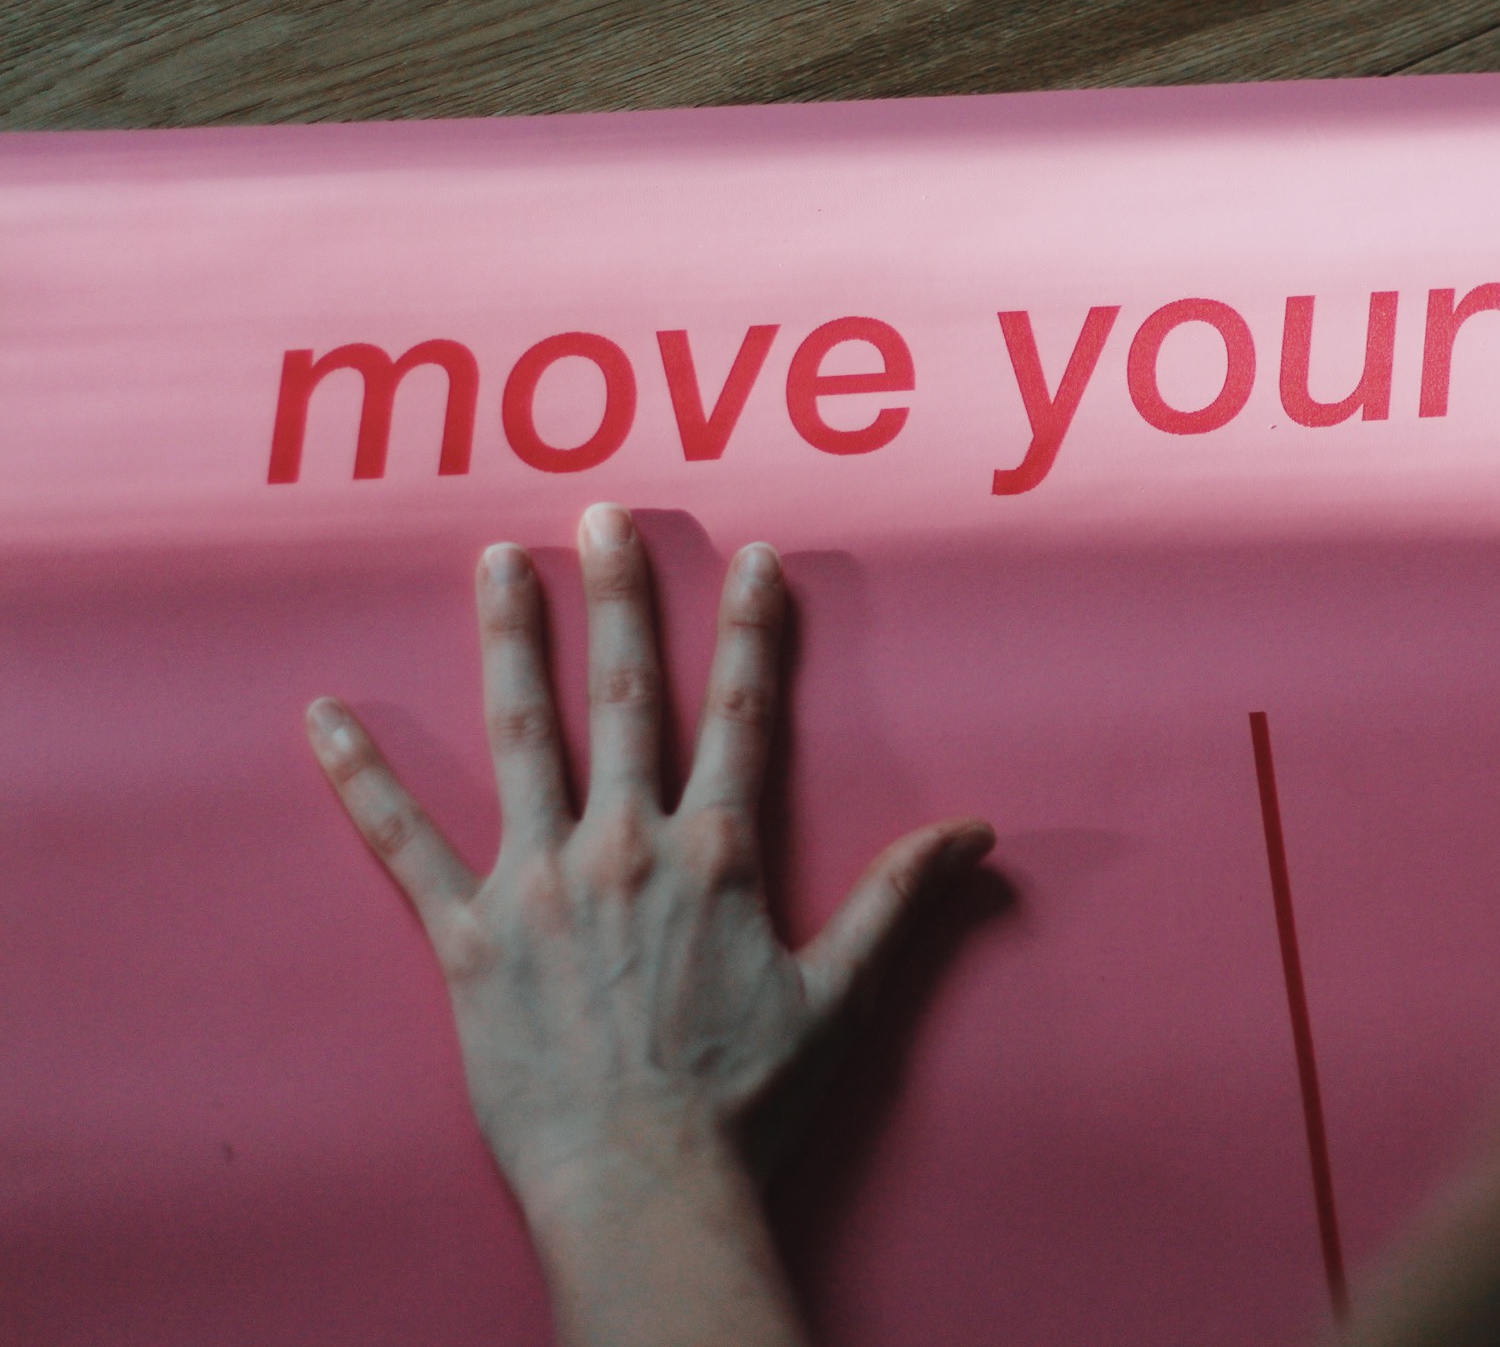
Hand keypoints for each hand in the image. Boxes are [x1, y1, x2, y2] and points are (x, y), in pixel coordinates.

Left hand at [307, 504, 991, 1346]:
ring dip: (510, 640)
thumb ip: (900, 899)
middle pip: (624, 696)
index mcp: (716, 854)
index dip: (749, 631)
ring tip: (495, 563)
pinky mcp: (466, 937)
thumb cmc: (746, 1098)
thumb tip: (977, 832)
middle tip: (600, 518)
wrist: (645, 1181)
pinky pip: (401, 844)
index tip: (749, 558)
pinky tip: (322, 718)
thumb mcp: (843, 995)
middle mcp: (626, 844)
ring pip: (521, 735)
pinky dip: (361, 779)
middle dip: (617, 598)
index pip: (742, 715)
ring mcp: (540, 882)